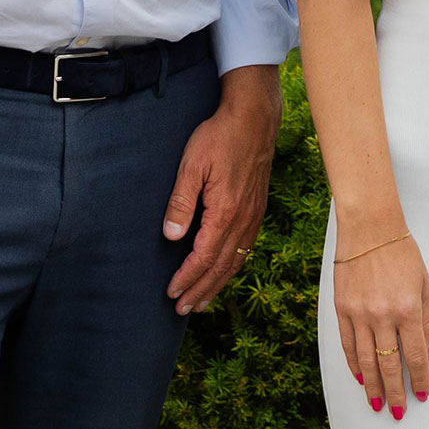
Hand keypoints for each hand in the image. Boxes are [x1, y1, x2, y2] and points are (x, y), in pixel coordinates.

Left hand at [164, 65, 280, 314]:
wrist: (254, 119)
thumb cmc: (219, 137)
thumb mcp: (192, 165)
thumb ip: (181, 202)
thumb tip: (171, 236)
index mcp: (225, 212)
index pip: (204, 257)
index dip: (187, 278)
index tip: (171, 292)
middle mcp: (243, 220)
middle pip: (221, 267)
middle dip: (200, 291)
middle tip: (182, 309)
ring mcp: (253, 217)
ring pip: (236, 262)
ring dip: (217, 285)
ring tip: (201, 302)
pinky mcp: (257, 210)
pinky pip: (246, 250)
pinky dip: (232, 268)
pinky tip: (224, 273)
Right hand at [332, 230, 428, 417]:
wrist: (369, 228)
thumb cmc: (401, 253)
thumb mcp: (425, 285)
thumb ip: (426, 321)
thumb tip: (426, 352)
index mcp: (408, 310)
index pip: (414, 357)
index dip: (419, 380)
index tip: (422, 394)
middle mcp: (383, 316)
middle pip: (389, 366)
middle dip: (395, 393)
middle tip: (398, 412)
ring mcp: (359, 313)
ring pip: (366, 361)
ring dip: (373, 386)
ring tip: (377, 403)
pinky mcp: (342, 308)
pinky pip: (348, 344)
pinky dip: (353, 365)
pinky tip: (360, 378)